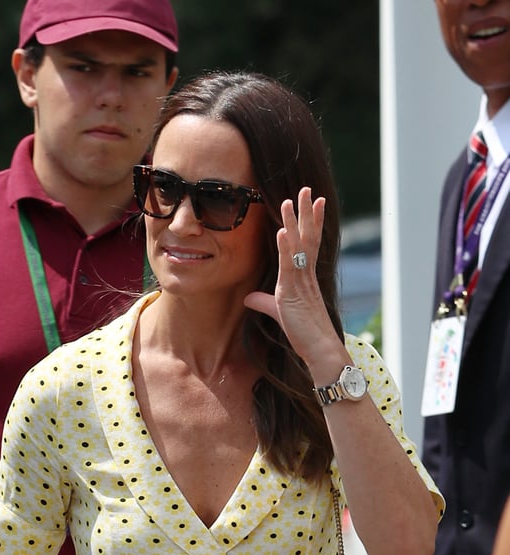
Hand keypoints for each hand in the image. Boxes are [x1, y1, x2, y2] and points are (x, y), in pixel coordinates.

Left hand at [244, 186, 337, 364]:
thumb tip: (249, 298)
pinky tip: (283, 231)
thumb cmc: (305, 334)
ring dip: (295, 221)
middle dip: (307, 213)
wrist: (320, 350)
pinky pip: (289, 266)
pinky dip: (285, 248)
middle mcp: (306, 276)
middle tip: (307, 189)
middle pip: (308, 237)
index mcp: (306, 278)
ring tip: (293, 199)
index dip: (311, 223)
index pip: (309, 244)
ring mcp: (301, 283)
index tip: (315, 202)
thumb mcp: (280, 313)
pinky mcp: (293, 293)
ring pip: (299, 246)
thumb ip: (264, 303)